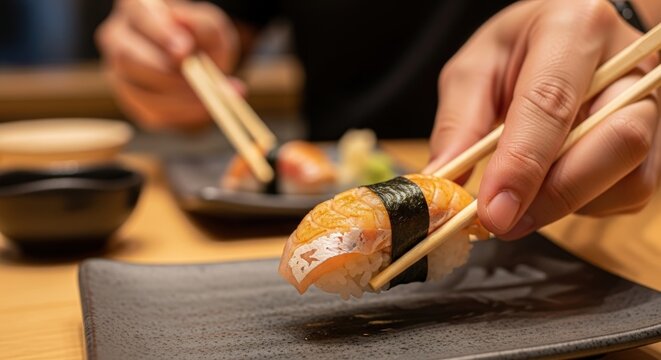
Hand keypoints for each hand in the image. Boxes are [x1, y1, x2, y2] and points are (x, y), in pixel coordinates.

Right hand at [96, 0, 242, 129]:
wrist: (202, 63)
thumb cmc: (201, 38)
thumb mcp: (211, 27)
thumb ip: (202, 26)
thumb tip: (184, 30)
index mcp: (136, 8)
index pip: (138, 14)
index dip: (159, 33)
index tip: (184, 49)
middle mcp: (117, 37)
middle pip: (126, 56)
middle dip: (164, 71)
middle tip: (197, 78)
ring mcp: (118, 71)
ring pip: (136, 88)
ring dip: (176, 95)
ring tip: (208, 93)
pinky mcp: (131, 101)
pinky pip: (150, 111)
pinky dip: (181, 112)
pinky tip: (204, 106)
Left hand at [425, 0, 659, 238]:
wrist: (571, 38)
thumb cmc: (521, 49)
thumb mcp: (475, 68)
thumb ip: (459, 121)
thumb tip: (444, 180)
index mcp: (576, 29)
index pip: (552, 104)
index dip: (522, 165)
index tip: (492, 211)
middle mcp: (631, 67)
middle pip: (615, 143)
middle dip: (553, 196)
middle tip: (502, 222)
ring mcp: (653, 108)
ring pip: (630, 179)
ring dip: (566, 205)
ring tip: (522, 200)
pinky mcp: (657, 146)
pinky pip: (627, 195)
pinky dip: (583, 205)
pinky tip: (551, 186)